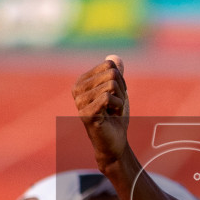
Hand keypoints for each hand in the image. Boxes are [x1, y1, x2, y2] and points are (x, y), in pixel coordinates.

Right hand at [72, 55, 129, 171]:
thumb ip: (116, 73)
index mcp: (82, 81)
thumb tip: (114, 57)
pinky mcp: (86, 113)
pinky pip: (108, 97)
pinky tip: (112, 115)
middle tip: (116, 105)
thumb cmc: (115, 117)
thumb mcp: (118, 91)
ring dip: (120, 99)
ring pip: (111, 84)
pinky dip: (118, 106)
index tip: (116, 95)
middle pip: (111, 73)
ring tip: (113, 111)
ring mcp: (80, 102)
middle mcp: (77, 89)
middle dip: (121, 89)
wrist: (115, 142)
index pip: (109, 65)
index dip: (120, 80)